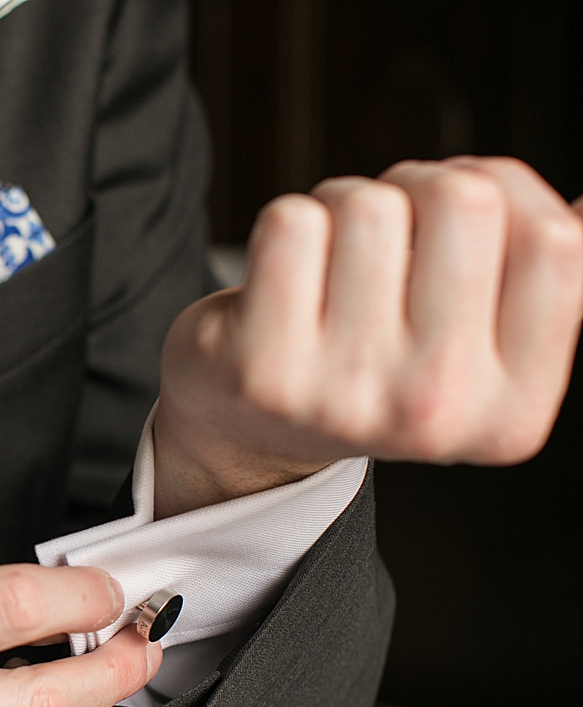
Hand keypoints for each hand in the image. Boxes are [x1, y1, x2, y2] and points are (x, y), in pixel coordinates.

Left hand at [155, 156, 582, 517]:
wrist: (247, 429)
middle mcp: (433, 412)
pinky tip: (281, 279)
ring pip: (369, 203)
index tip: (464, 212)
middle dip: (421, 185)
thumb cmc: (380, 356)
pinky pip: (291, 222)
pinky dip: (286, 224)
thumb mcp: (478, 341)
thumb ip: (542, 274)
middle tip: (387, 230)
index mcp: (512, 412)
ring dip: (345, 203)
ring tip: (330, 259)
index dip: (509, 190)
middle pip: (465, 200)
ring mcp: (343, 396)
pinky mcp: (260, 370)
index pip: (556, 244)